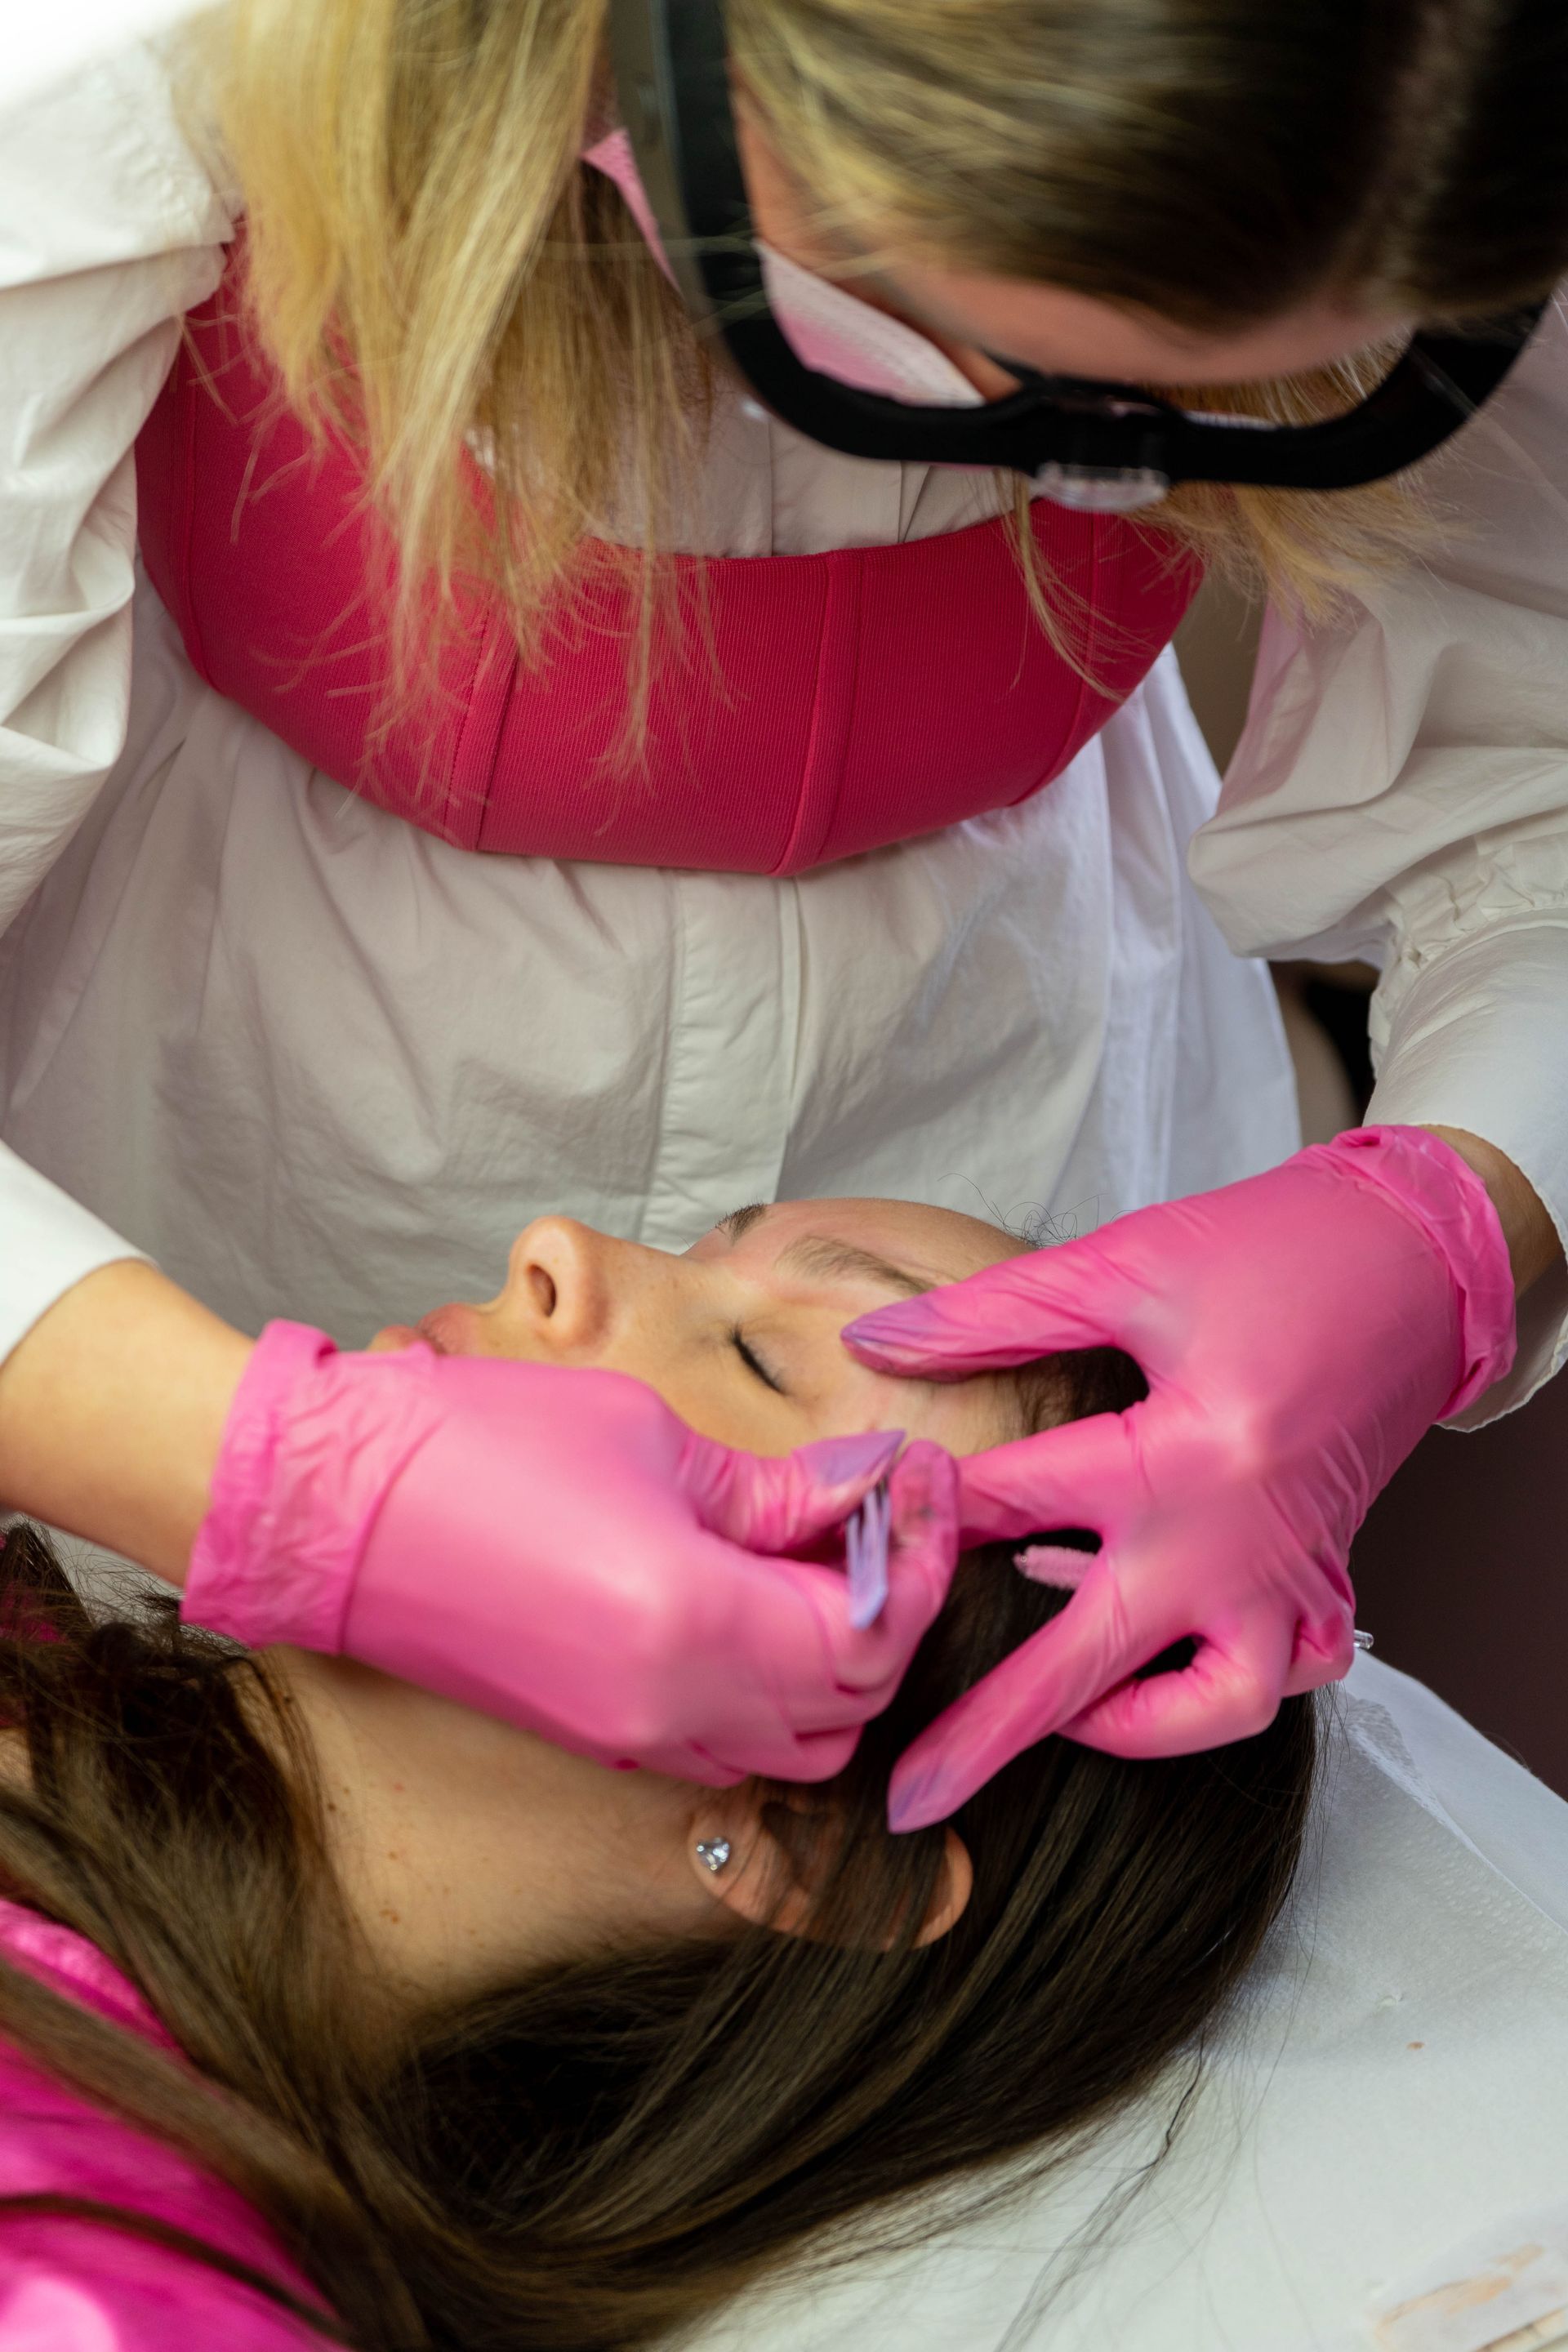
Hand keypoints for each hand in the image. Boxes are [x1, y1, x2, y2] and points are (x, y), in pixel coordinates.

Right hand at [183, 1325, 959, 1782]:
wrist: (330, 1511)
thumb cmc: (477, 1445)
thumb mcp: (650, 1438)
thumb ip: (776, 1489)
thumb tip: (871, 1486)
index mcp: (698, 1626)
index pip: (877, 1629)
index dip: (921, 1551)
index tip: (924, 1475)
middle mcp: (676, 1710)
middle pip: (854, 1703)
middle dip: (894, 1608)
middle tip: (884, 1509)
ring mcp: (631, 1740)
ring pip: (797, 1744)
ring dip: (837, 1664)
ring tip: (820, 1557)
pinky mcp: (594, 1739)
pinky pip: (726, 1745)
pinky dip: (772, 1693)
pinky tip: (753, 1599)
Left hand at [844, 1127, 1515, 1828]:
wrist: (1418, 1259)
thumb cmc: (1282, 1249)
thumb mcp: (1126, 1264)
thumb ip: (996, 1314)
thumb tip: (876, 1347)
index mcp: (1188, 1453)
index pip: (1019, 1502)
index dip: (932, 1512)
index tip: (864, 1526)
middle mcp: (1240, 1540)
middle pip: (1094, 1661)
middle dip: (992, 1731)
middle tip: (912, 1794)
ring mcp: (1289, 1576)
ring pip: (1210, 1709)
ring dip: (1126, 1728)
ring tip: (1053, 1716)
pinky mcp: (1322, 1582)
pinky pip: (1277, 1681)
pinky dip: (1215, 1692)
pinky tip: (1158, 1664)